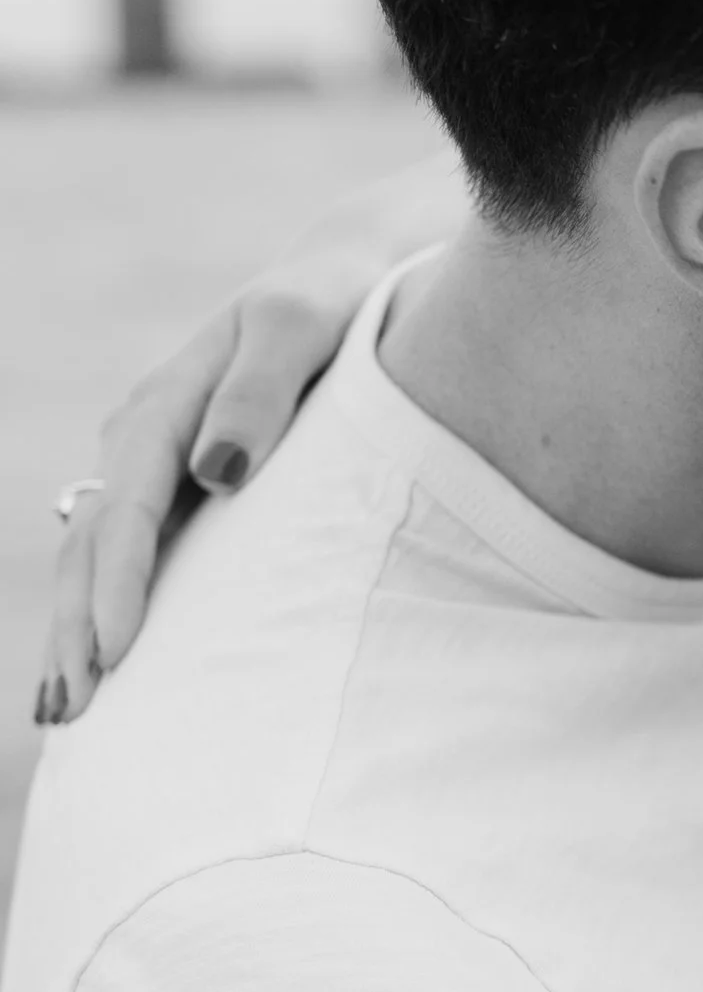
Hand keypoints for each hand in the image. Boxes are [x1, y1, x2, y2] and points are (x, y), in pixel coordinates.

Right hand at [37, 154, 456, 727]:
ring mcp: (155, 465)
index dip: (116, 582)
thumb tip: (218, 471)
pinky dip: (103, 609)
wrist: (347, 277)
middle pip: (92, 543)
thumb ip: (260, 391)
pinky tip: (100, 670)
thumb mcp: (303, 325)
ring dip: (77, 630)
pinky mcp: (179, 487)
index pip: (129, 508)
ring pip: (94, 556)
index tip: (116, 650)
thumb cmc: (336, 302)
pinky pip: (125, 555)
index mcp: (166, 404)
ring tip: (65, 713)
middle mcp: (145, 437)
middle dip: (77, 627)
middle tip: (73, 713)